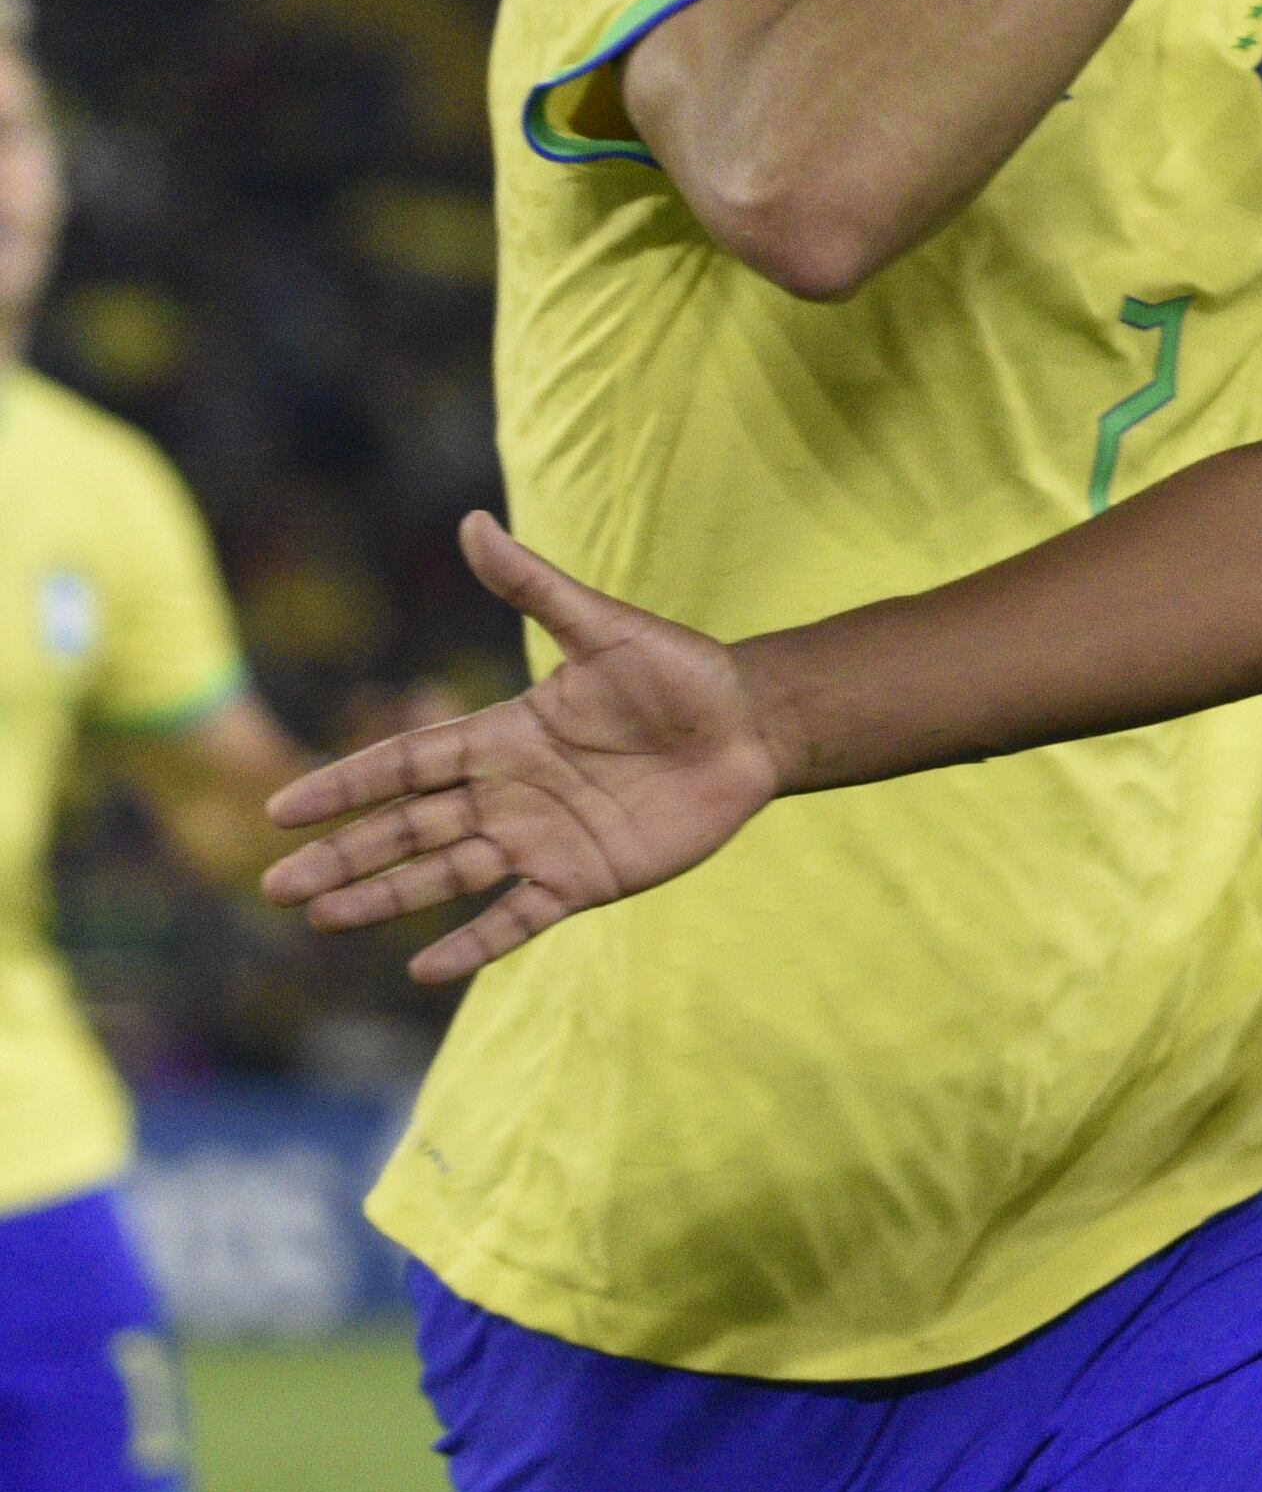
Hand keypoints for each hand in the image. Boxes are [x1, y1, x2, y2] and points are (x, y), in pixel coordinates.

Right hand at [259, 515, 788, 985]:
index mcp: (503, 735)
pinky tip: (422, 969)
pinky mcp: (584, 880)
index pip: (406, 763)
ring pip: (447, 875)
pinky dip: (473, 944)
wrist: (754, 728)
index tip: (283, 809)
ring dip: (386, 898)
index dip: (346, 785)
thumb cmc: (682, 673)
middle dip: (345, 855)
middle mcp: (509, 793)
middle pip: (409, 829)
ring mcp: (542, 840)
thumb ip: (534, 588)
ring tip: (323, 919)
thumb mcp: (603, 628)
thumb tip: (472, 522)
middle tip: (276, 887)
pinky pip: (517, 918)